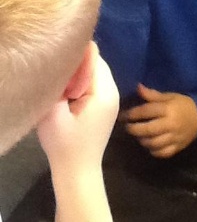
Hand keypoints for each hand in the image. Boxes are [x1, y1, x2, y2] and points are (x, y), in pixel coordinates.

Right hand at [37, 42, 118, 172]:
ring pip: (98, 73)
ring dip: (81, 73)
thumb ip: (60, 86)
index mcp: (104, 92)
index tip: (61, 56)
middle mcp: (113, 91)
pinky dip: (84, 82)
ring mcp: (113, 98)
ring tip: (63, 79)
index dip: (77, 55)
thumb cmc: (64, 144)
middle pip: (98, 64)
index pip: (95, 60)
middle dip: (79, 63)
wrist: (78, 170)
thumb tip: (64, 64)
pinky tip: (71, 91)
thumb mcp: (54, 114)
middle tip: (59, 68)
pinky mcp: (107, 104)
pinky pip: (97, 83)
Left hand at [120, 84, 196, 157]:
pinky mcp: (177, 147)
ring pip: (153, 143)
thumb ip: (152, 95)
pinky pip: (162, 153)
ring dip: (142, 140)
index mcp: (168, 109)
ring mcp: (174, 137)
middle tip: (128, 127)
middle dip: (134, 129)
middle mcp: (170, 124)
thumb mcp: (169, 96)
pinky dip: (153, 150)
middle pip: (147, 130)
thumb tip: (138, 87)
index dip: (132, 114)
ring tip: (139, 135)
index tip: (123, 115)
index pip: (146, 111)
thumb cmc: (182, 104)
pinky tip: (150, 145)